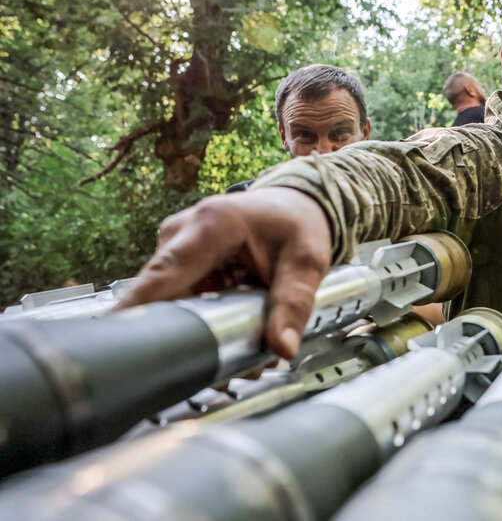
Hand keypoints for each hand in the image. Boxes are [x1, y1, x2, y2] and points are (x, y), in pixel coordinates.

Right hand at [116, 187, 332, 359]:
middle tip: (219, 375)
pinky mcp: (178, 264)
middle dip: (187, 337)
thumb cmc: (296, 224)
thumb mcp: (308, 262)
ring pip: (173, 304)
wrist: (293, 205)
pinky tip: (229, 337)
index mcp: (212, 223)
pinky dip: (203, 322)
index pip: (166, 271)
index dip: (137, 305)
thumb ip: (294, 303)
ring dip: (199, 333)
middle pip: (164, 295)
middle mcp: (182, 233)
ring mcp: (175, 249)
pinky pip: (181, 301)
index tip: (115, 336)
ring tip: (236, 359)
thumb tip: (282, 348)